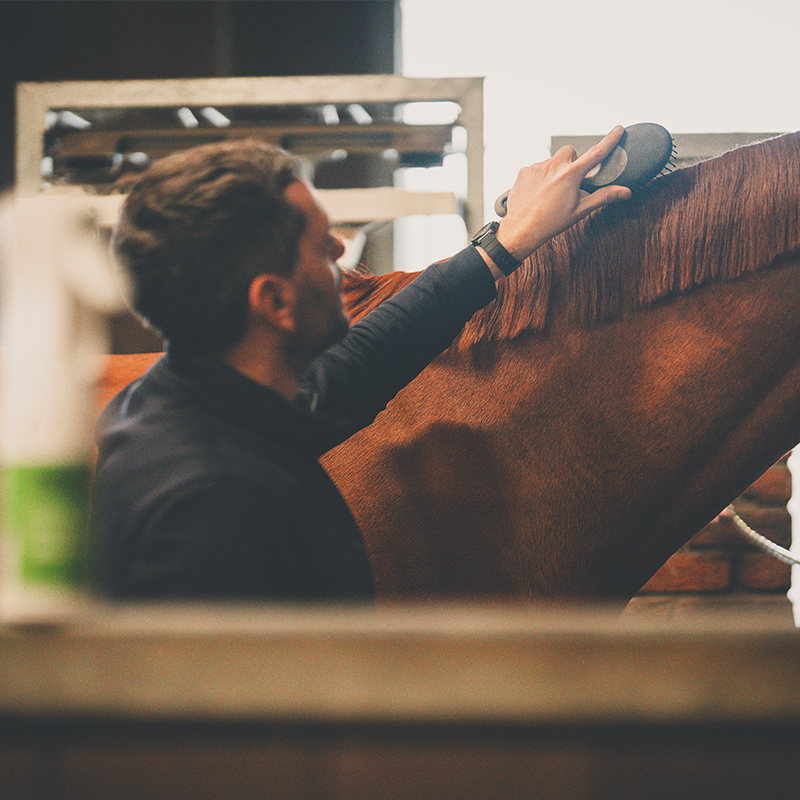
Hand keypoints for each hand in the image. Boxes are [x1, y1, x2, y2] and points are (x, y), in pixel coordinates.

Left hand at [495, 125, 632, 261]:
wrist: (522, 229)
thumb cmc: (550, 222)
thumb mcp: (580, 210)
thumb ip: (603, 197)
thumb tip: (625, 191)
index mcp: (571, 174)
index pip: (596, 153)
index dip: (610, 140)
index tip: (617, 129)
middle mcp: (553, 166)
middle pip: (570, 152)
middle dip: (573, 163)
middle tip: (570, 181)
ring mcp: (537, 167)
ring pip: (552, 161)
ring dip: (555, 171)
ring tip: (551, 191)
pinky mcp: (524, 171)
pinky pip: (536, 168)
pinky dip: (540, 176)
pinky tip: (538, 192)